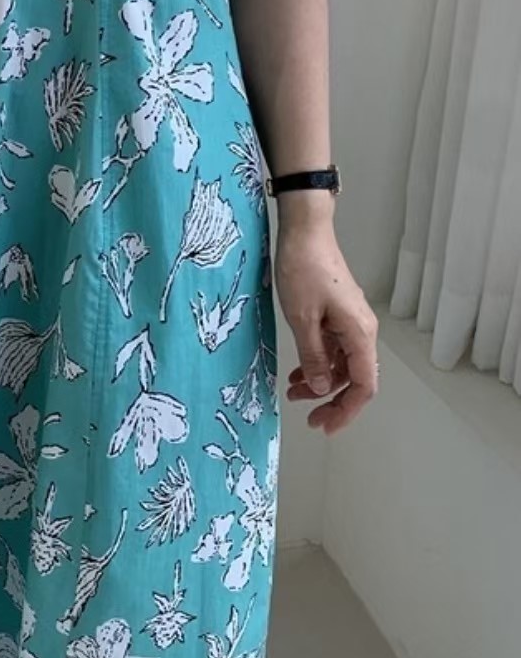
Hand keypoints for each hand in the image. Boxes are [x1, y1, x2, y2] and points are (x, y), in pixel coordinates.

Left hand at [274, 211, 379, 434]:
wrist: (304, 231)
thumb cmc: (303, 269)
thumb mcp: (302, 319)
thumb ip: (314, 357)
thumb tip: (323, 389)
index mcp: (359, 333)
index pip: (364, 385)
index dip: (347, 411)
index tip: (326, 426)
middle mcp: (362, 330)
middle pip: (356, 378)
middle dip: (332, 400)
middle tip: (309, 417)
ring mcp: (351, 321)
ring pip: (343, 363)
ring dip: (322, 381)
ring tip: (294, 392)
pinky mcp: (338, 313)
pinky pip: (334, 347)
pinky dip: (318, 361)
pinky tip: (299, 370)